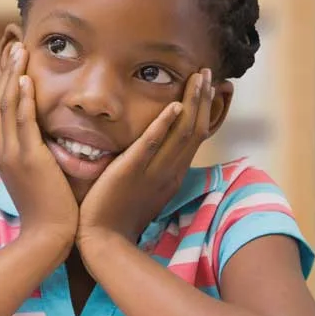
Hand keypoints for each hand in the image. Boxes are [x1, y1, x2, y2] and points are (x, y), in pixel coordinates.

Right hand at [0, 43, 78, 244]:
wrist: (48, 238)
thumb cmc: (53, 214)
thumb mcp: (43, 180)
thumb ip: (43, 159)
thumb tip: (54, 145)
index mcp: (8, 155)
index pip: (4, 111)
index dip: (8, 83)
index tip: (16, 62)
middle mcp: (5, 151)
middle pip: (0, 101)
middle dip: (7, 71)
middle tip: (15, 45)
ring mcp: (13, 154)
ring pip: (7, 106)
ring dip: (13, 75)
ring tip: (19, 50)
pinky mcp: (27, 159)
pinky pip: (22, 122)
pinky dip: (22, 99)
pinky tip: (25, 80)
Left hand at [77, 69, 215, 248]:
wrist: (103, 243)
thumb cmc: (118, 217)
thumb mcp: (145, 190)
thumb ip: (152, 168)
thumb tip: (156, 150)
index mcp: (173, 175)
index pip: (196, 137)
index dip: (206, 111)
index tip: (211, 88)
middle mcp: (169, 172)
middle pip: (194, 130)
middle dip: (203, 99)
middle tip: (208, 72)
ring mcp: (152, 172)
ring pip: (180, 134)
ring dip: (191, 103)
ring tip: (198, 78)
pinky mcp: (130, 173)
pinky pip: (150, 146)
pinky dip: (163, 125)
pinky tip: (173, 106)